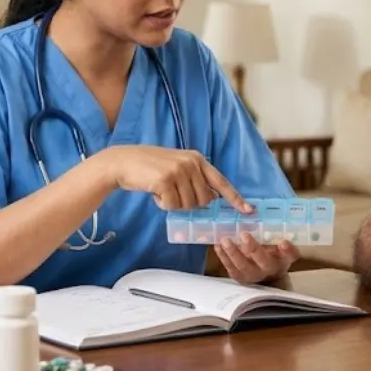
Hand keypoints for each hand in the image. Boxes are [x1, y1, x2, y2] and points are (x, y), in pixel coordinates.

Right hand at [97, 145, 250, 211]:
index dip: (235, 198)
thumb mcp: (177, 166)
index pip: (221, 182)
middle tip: (172, 193)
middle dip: (188, 203)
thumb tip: (210, 198)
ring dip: (174, 203)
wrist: (123, 161)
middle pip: (203, 200)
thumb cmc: (150, 167)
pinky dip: (162, 204)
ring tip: (161, 189)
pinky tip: (154, 191)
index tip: (248, 211)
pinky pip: (172, 206)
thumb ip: (195, 178)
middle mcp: (191, 163)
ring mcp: (179, 170)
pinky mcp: (165, 180)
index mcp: (197, 159)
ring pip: (188, 205)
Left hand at [215, 233, 298, 284]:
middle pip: (263, 261)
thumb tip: (271, 228)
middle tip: (244, 234)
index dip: (287, 250)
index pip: (289, 255)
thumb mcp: (282, 249)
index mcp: (282, 260)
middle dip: (253, 248)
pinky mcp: (239, 277)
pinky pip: (230, 268)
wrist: (267, 278)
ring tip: (225, 240)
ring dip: (233, 252)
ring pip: (243, 266)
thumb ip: (279, 240)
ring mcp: (253, 276)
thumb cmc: (275, 257)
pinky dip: (223, 256)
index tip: (283, 241)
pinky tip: (218, 246)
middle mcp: (268, 269)